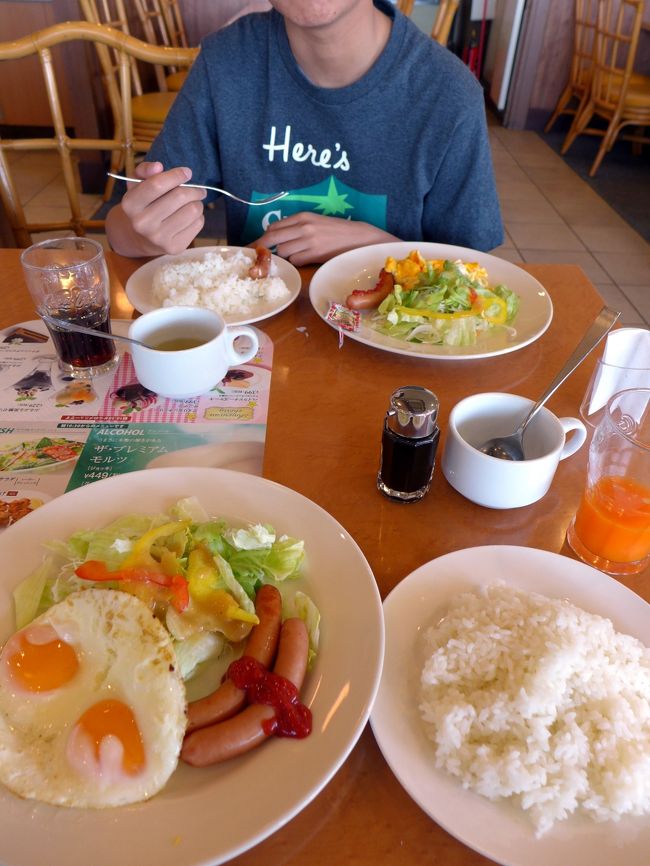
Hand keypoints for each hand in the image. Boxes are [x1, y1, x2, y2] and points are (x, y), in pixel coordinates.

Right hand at [106, 162, 205, 256]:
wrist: (140, 237)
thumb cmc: (143, 203)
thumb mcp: (137, 183)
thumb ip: (145, 170)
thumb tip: (158, 166)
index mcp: (130, 204)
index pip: (157, 185)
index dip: (176, 175)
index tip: (187, 172)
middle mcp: (142, 223)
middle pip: (180, 197)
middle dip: (194, 189)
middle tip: (198, 189)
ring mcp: (158, 238)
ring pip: (193, 210)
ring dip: (197, 203)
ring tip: (193, 202)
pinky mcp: (174, 248)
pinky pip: (198, 224)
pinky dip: (198, 217)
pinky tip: (189, 217)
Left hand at [251, 212, 398, 265]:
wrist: (358, 239)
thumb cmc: (336, 232)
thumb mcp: (316, 223)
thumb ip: (297, 227)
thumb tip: (276, 238)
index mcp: (303, 216)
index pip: (274, 227)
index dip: (262, 237)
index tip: (255, 245)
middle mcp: (304, 227)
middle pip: (272, 238)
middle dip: (262, 248)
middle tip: (257, 256)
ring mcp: (309, 241)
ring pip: (283, 252)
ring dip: (284, 257)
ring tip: (294, 255)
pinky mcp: (315, 254)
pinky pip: (295, 261)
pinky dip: (296, 262)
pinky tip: (304, 260)